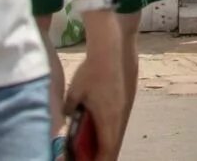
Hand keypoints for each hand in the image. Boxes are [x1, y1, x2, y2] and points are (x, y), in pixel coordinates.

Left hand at [64, 14, 129, 159]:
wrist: (114, 47)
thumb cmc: (91, 72)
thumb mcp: (74, 94)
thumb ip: (69, 110)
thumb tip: (67, 118)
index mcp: (109, 120)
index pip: (108, 152)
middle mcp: (122, 117)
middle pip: (114, 145)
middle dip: (101, 153)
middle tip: (86, 155)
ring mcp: (127, 107)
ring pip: (118, 132)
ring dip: (106, 139)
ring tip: (91, 140)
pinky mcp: (129, 97)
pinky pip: (120, 119)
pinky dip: (110, 126)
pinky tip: (100, 120)